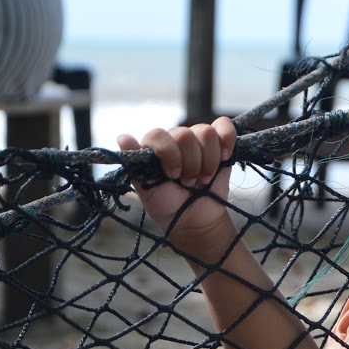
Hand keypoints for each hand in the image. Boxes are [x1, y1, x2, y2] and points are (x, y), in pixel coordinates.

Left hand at [117, 118, 238, 259]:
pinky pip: (224, 126)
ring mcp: (198, 141)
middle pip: (185, 134)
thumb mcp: (147, 190)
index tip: (172, 175)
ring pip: (206, 132)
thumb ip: (136, 164)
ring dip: (207, 161)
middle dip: (190, 163)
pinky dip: (226, 138)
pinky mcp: (221, 145)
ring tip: (203, 179)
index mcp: (156, 148)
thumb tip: (122, 137)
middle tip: (188, 182)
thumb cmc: (168, 206)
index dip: (168, 154)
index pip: (159, 134)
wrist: (195, 221)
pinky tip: (224, 157)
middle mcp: (176, 140)